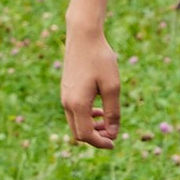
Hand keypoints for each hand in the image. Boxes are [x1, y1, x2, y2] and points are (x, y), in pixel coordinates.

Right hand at [62, 27, 121, 149]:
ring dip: (91, 127)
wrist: (83, 36)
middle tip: (113, 134)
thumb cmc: (100, 59)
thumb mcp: (112, 86)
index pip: (85, 135)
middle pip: (78, 132)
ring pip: (75, 122)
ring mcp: (64, 96)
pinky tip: (99, 110)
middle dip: (95, 137)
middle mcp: (67, 103)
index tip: (114, 143)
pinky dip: (86, 117)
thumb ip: (113, 112)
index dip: (100, 143)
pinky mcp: (66, 90)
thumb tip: (113, 133)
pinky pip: (74, 111)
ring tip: (107, 123)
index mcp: (77, 104)